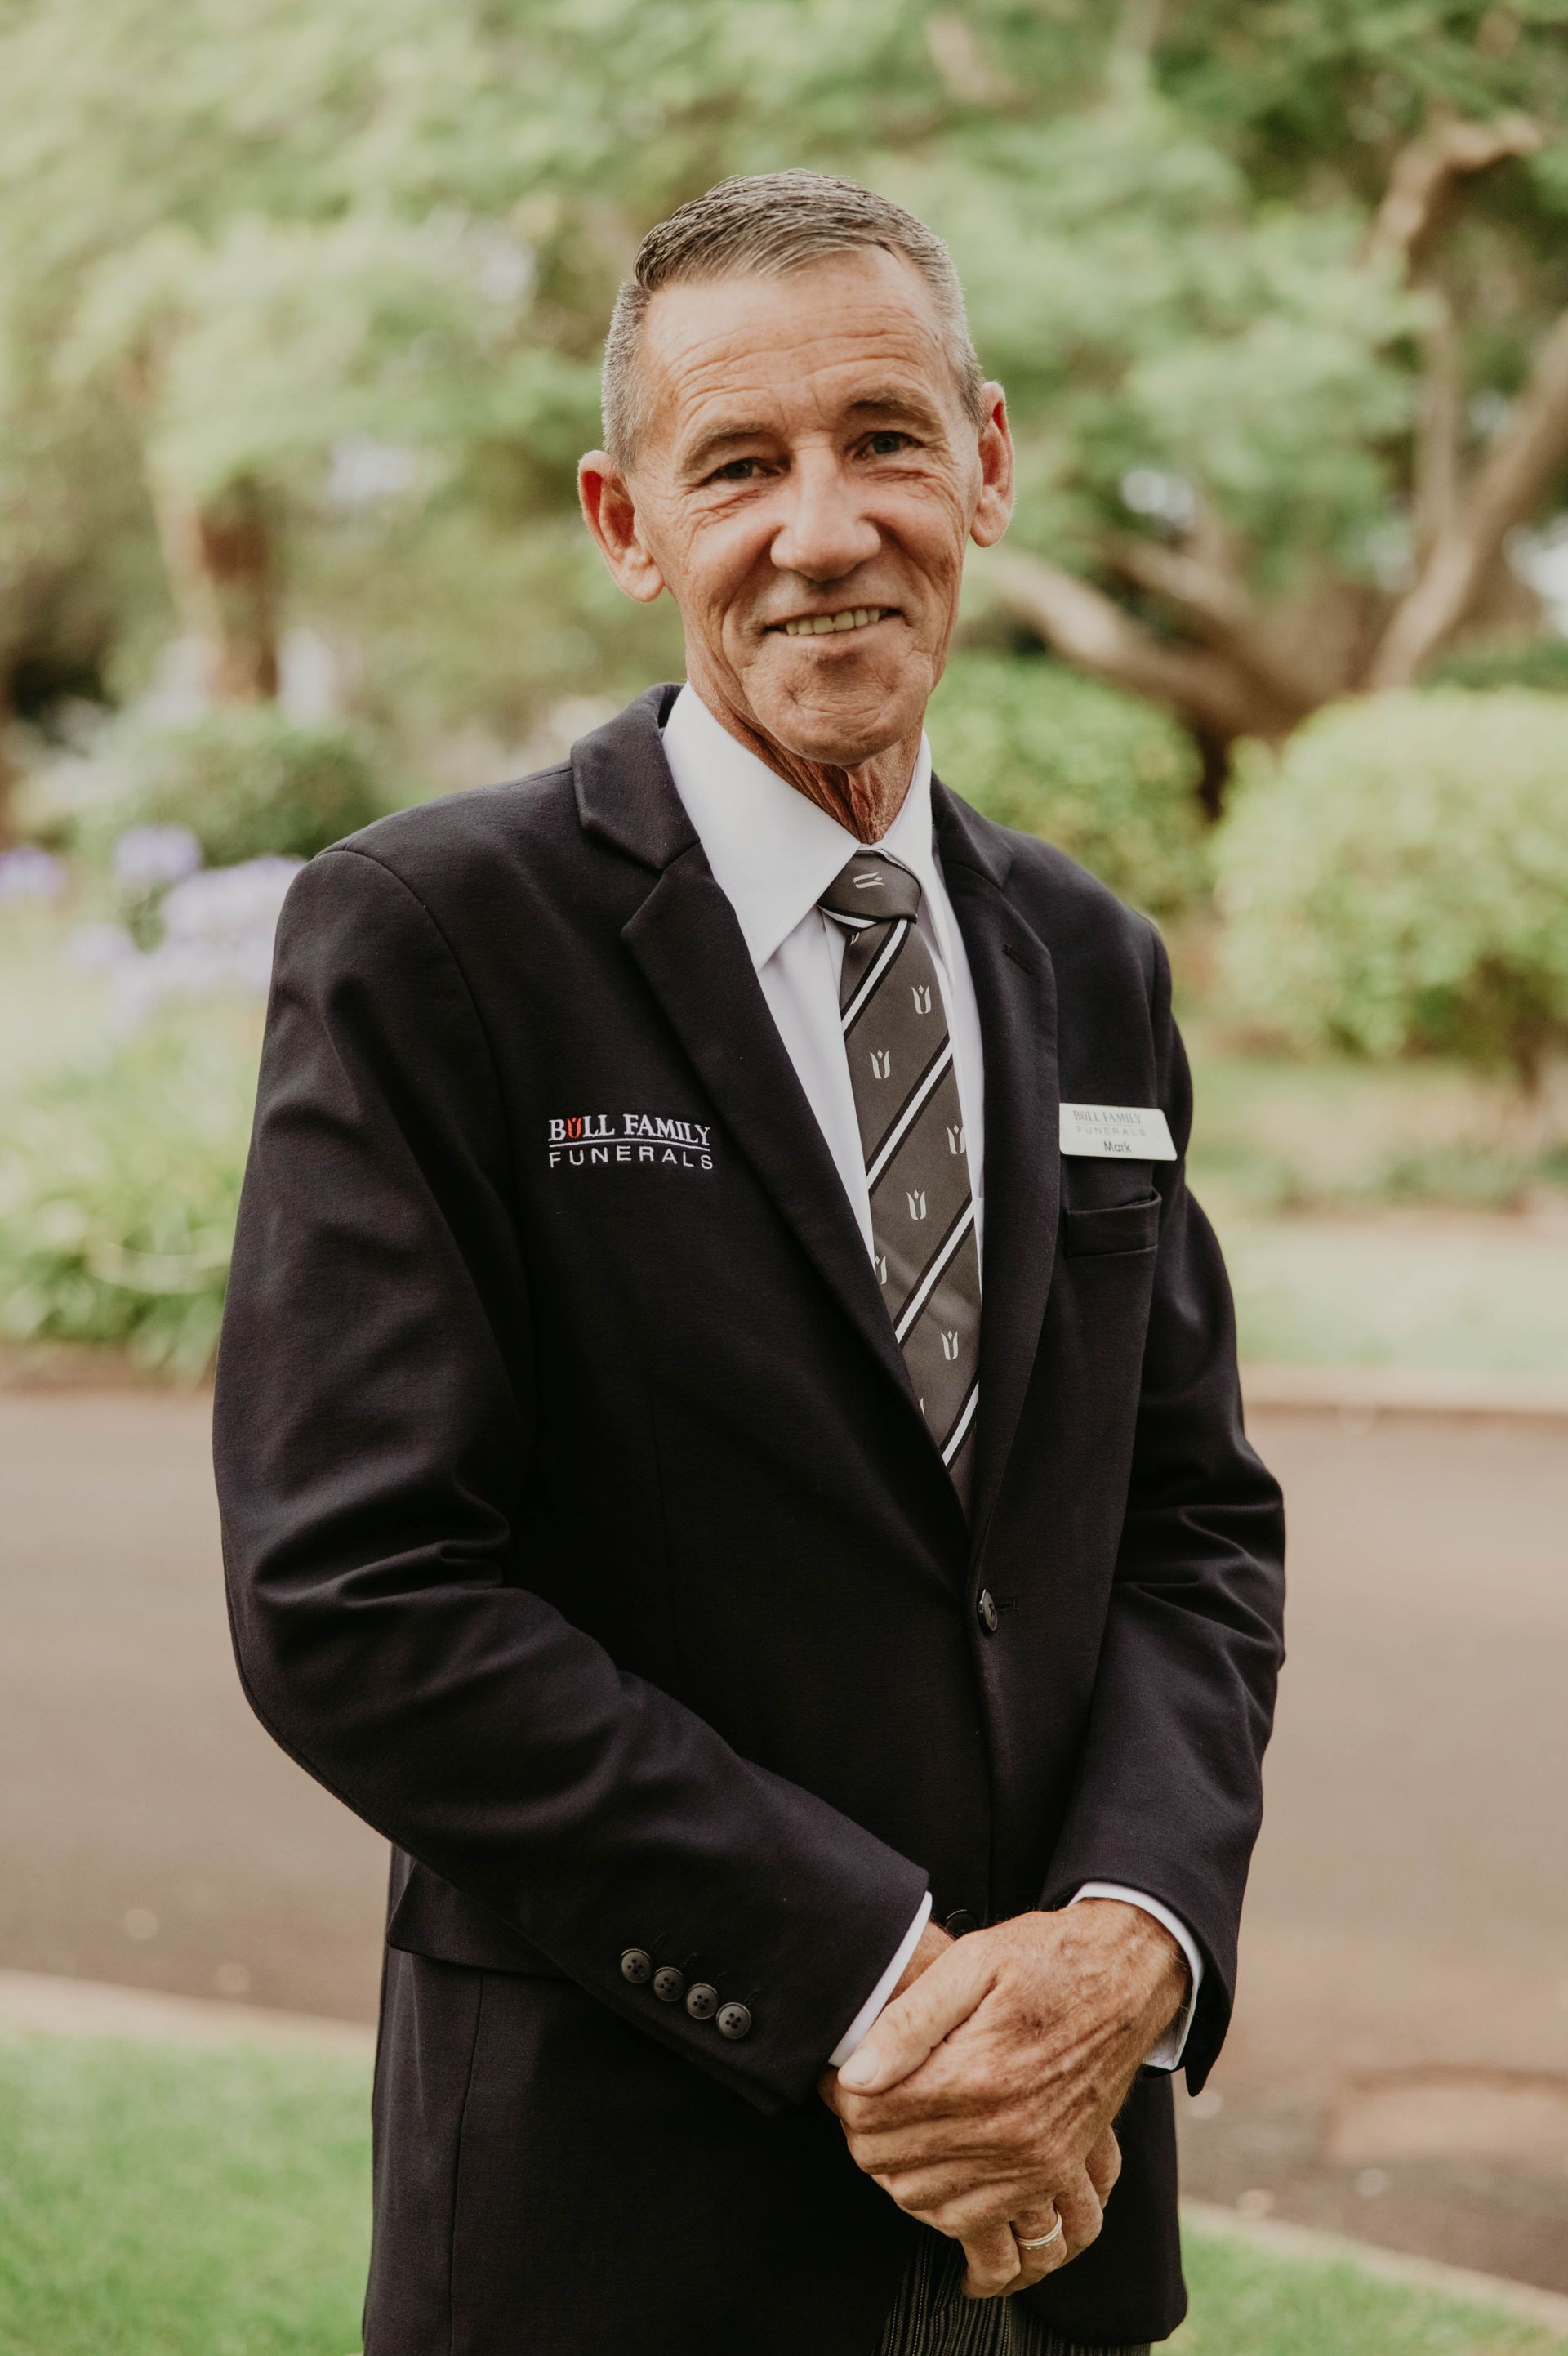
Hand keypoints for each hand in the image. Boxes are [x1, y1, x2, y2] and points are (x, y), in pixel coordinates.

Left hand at [821, 1901, 1187, 2298]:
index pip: (874, 2114)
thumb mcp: (974, 1963)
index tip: (839, 2077)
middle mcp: (1008, 2132)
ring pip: (925, 2202)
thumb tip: (853, 2074)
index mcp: (980, 2074)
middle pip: (892, 2162)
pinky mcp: (1052, 2176)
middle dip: (860, 2133)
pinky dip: (940, 2210)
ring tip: (888, 2130)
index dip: (842, 2095)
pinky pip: (979, 2229)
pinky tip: (928, 2177)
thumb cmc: (1046, 1961)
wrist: (1126, 1980)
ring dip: (894, 2172)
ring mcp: (1034, 2164)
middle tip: (857, 2101)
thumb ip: (910, 2020)